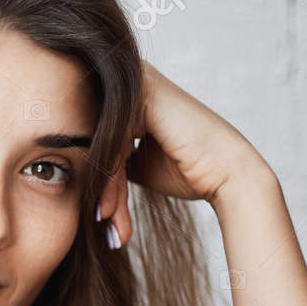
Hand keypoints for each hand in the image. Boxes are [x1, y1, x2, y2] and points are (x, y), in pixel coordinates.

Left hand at [98, 61, 273, 246]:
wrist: (227, 174)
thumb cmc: (189, 171)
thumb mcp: (137, 165)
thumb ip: (112, 159)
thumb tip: (79, 173)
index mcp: (131, 98)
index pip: (101, 141)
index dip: (100, 180)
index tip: (102, 216)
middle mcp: (132, 84)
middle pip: (100, 141)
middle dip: (100, 186)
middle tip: (102, 221)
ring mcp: (138, 85)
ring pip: (105, 143)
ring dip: (105, 187)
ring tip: (106, 219)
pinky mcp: (144, 94)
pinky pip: (114, 139)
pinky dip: (110, 176)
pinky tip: (110, 206)